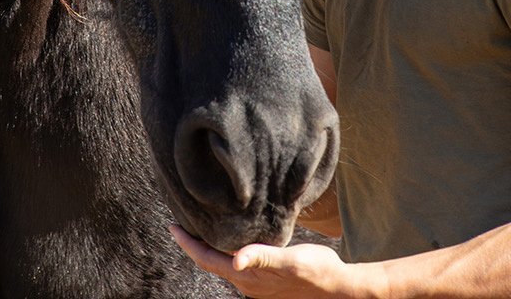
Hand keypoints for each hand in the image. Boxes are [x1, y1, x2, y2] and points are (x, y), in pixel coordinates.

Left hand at [169, 225, 373, 298]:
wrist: (338, 288)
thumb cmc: (316, 271)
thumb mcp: (289, 260)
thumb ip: (262, 257)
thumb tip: (236, 260)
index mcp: (247, 277)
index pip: (207, 259)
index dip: (188, 243)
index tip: (172, 226)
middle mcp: (247, 282)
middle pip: (209, 262)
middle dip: (193, 244)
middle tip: (179, 222)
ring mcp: (256, 283)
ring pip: (222, 264)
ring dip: (208, 247)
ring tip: (199, 227)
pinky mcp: (265, 280)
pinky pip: (236, 264)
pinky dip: (225, 250)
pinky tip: (231, 238)